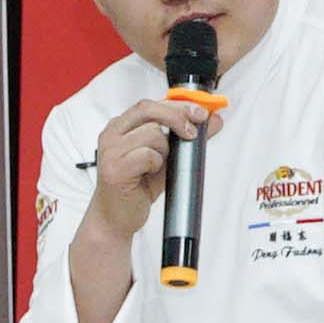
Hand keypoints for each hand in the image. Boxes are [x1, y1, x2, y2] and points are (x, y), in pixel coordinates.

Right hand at [79, 94, 210, 240]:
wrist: (115, 218)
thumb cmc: (137, 188)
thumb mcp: (166, 158)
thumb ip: (186, 137)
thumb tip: (213, 121)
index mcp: (121, 127)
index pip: (151, 104)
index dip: (178, 104)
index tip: (200, 112)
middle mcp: (112, 134)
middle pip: (149, 110)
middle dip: (178, 117)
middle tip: (193, 132)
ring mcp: (110, 151)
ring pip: (152, 134)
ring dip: (165, 150)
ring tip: (157, 166)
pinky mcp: (115, 169)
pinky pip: (148, 155)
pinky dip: (156, 164)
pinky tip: (148, 175)